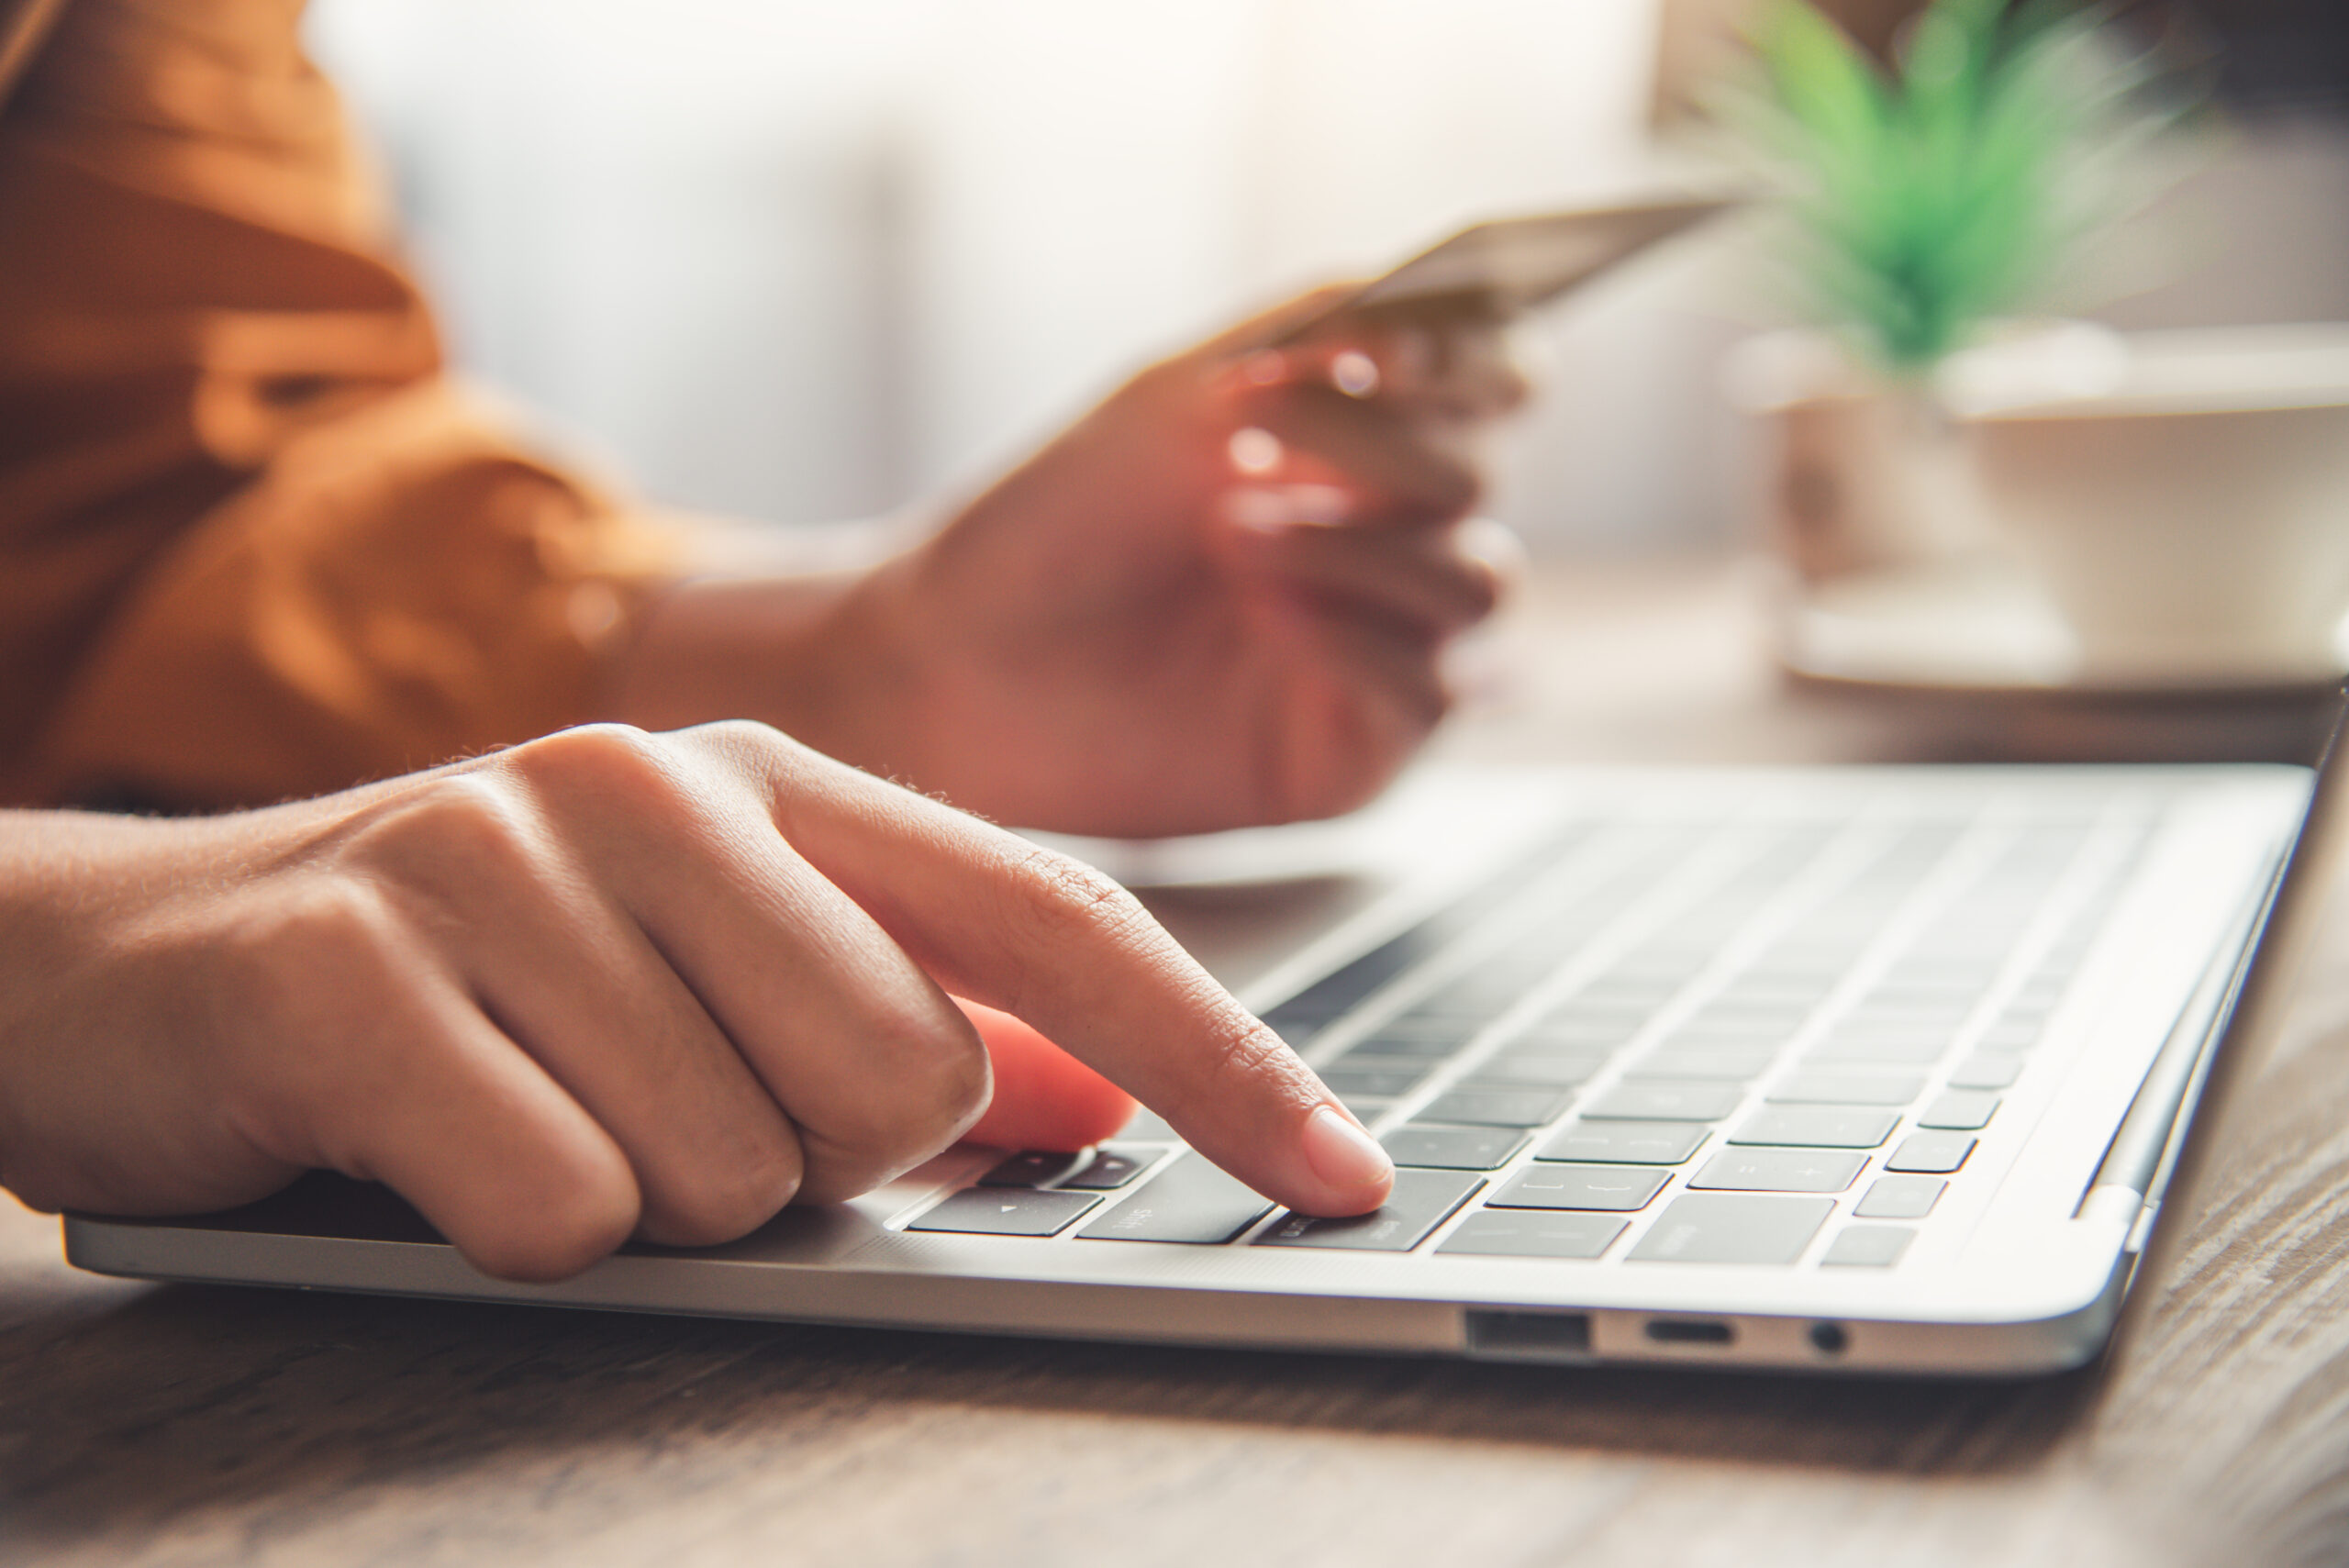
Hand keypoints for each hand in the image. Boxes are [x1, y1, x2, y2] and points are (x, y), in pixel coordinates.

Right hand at [0, 723, 1391, 1279]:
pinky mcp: (357, 959)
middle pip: (905, 1082)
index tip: (1344, 1178)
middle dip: (801, 1164)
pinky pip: (558, 1207)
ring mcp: (503, 850)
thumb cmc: (465, 988)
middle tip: (650, 1110)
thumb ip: (896, 1016)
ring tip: (524, 1112)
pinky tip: (425, 1147)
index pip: (1062, 921)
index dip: (1221, 1060)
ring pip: (734, 1170)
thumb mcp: (695, 977)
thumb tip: (1090, 1101)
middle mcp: (659, 782)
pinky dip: (510, 1229)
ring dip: (642, 1200)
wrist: (131, 962)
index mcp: (777, 781)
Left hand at [618, 288, 1528, 838]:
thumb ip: (1312, 333)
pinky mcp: (1355, 753)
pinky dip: (1359, 639)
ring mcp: (1381, 652)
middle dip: (1389, 449)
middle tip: (1270, 430)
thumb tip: (1438, 305)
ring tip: (1238, 538)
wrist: (958, 656)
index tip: (1398, 347)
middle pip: (1481, 483)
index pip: (1498, 388)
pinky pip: (1431, 691)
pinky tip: (1266, 616)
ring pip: (1480, 585)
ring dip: (1364, 546)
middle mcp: (1387, 545)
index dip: (1478, 362)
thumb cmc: (1060, 518)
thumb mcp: (1180, 392)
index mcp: (1362, 449)